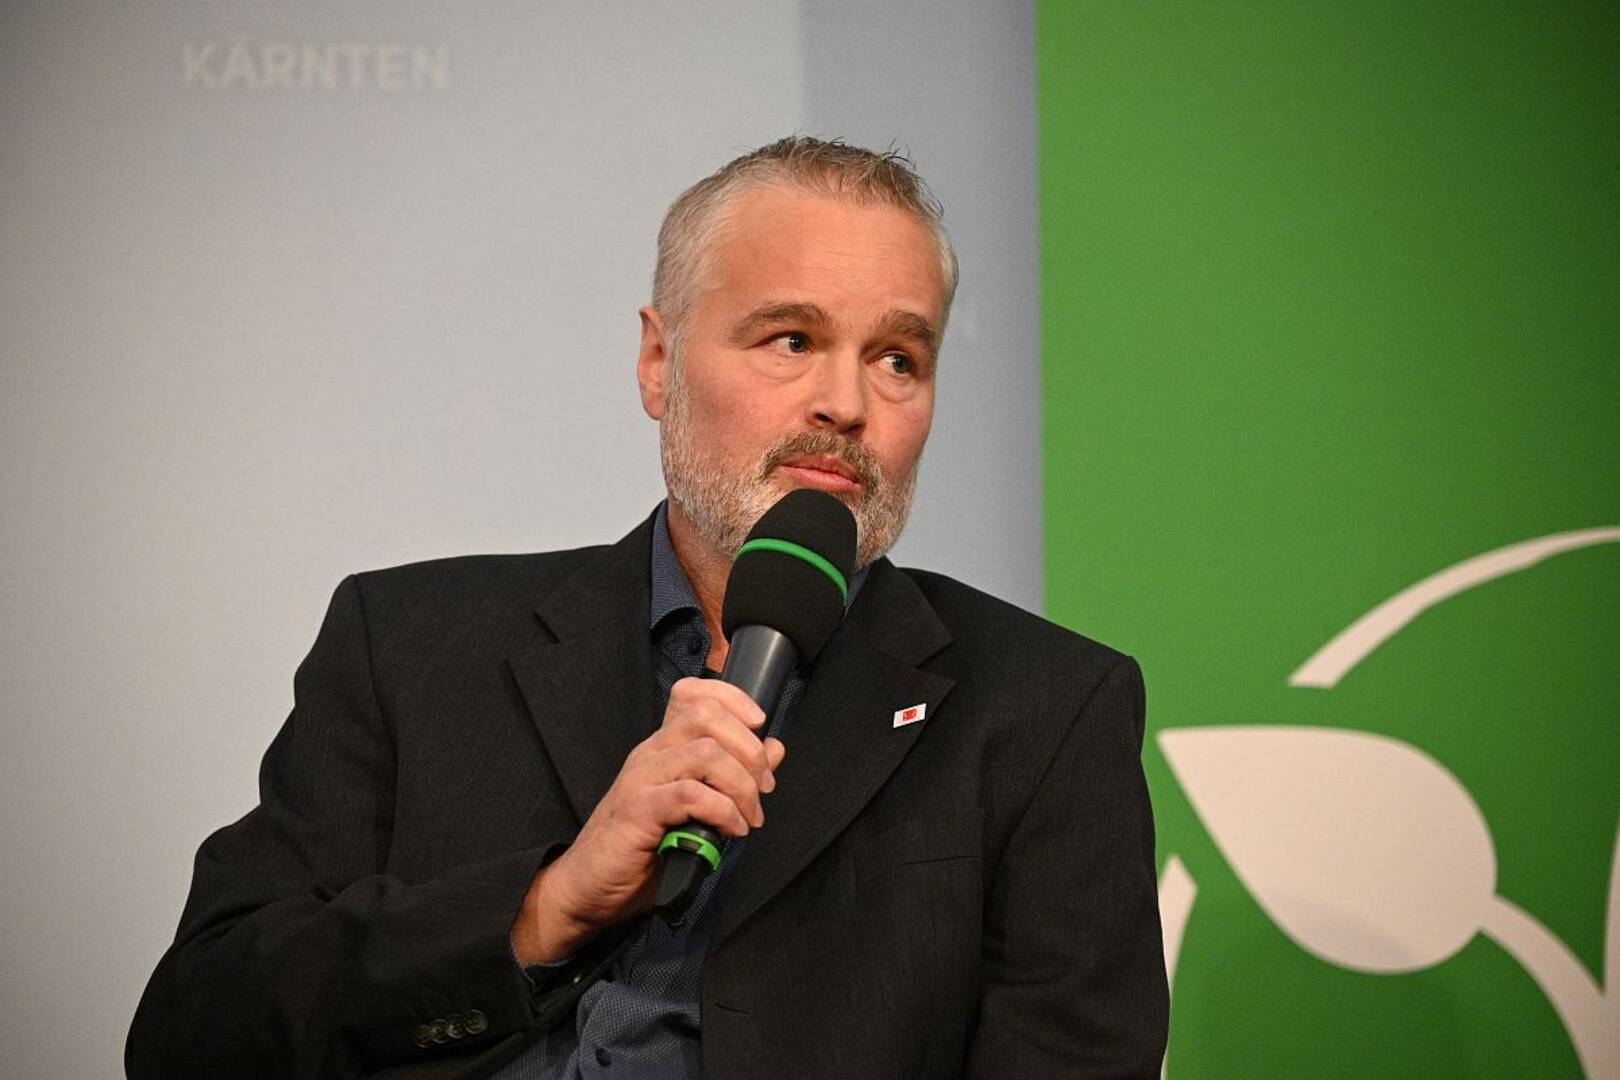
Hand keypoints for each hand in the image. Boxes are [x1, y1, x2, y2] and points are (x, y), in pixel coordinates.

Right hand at [511, 676, 785, 964]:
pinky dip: (723, 811)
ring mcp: (641, 778)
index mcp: (663, 747)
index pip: (692, 693)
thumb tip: (774, 748)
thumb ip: (733, 775)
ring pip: (706, 753)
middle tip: (763, 788)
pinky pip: (691, 794)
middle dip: (750, 749)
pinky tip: (730, 831)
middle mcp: (651, 753)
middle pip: (707, 715)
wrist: (588, 888)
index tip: (759, 725)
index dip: (732, 698)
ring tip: (748, 817)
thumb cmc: (640, 851)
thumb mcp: (695, 808)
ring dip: (741, 786)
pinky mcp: (638, 810)